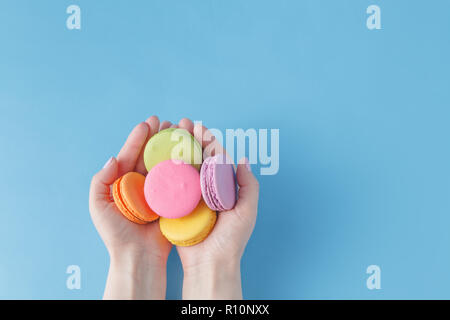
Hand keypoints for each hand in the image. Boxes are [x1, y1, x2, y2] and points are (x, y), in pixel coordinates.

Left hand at [89, 116, 174, 298]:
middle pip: (150, 155)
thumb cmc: (116, 235)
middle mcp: (143, 184)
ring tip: (180, 130)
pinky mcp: (173, 200)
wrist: (138, 257)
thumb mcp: (98, 207)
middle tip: (166, 121)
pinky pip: (178, 179)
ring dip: (173, 146)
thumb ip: (100, 181)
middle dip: (158, 137)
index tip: (147, 124)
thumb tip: (113, 158)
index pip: (131, 155)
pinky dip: (184, 165)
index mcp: (124, 183)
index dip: (138, 138)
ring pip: (166, 163)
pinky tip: (190, 152)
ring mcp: (159, 192)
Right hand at [176, 118, 259, 298]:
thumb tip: (243, 160)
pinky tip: (157, 156)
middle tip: (181, 122)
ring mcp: (189, 197)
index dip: (208, 140)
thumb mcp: (247, 211)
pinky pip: (169, 186)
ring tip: (167, 132)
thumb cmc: (231, 240)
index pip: (215, 158)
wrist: (210, 265)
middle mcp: (205, 189)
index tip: (199, 126)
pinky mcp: (175, 207)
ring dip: (175, 149)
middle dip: (189, 139)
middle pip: (197, 158)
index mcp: (222, 188)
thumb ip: (248, 186)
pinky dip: (164, 170)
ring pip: (182, 168)